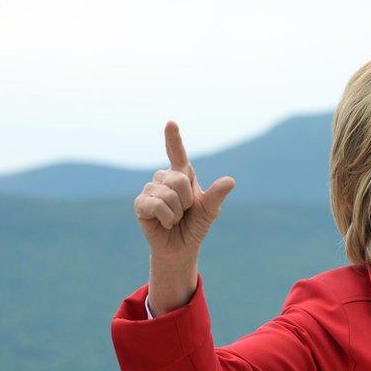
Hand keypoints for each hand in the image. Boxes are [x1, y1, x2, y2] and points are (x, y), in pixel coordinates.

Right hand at [133, 121, 235, 259]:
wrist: (181, 248)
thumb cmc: (195, 225)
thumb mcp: (210, 211)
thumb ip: (216, 195)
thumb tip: (230, 181)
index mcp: (182, 176)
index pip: (177, 154)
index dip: (173, 139)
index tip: (171, 123)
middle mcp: (164, 179)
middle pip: (178, 179)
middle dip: (187, 200)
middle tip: (185, 212)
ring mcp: (150, 190)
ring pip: (168, 194)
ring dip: (177, 211)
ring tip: (175, 218)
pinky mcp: (140, 204)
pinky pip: (156, 204)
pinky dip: (167, 217)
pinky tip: (165, 223)